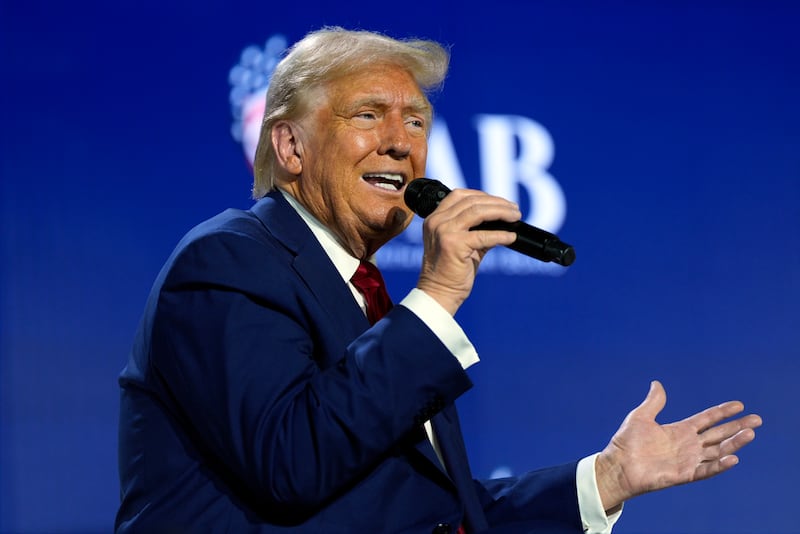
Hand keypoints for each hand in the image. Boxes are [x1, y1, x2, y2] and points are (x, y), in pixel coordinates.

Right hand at [416, 188, 519, 314]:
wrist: (439, 293)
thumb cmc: (451, 271)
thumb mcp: (461, 243)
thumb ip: (476, 228)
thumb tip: (502, 219)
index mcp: (435, 218)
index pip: (459, 195)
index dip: (483, 195)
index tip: (501, 202)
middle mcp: (437, 221)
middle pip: (471, 201)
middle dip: (497, 202)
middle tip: (515, 210)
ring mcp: (443, 231)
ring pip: (477, 211)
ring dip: (501, 212)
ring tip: (516, 216)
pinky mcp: (453, 244)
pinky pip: (484, 235)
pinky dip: (501, 235)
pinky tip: (511, 237)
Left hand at [595, 380, 761, 512]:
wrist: (617, 466)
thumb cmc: (626, 442)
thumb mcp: (641, 416)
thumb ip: (654, 402)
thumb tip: (657, 383)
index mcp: (680, 430)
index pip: (707, 419)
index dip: (722, 412)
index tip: (739, 405)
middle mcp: (688, 445)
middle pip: (718, 434)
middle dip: (737, 427)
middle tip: (757, 419)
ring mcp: (687, 460)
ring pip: (717, 451)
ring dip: (734, 443)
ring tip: (750, 433)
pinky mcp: (683, 475)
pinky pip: (706, 470)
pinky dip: (720, 465)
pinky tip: (733, 457)